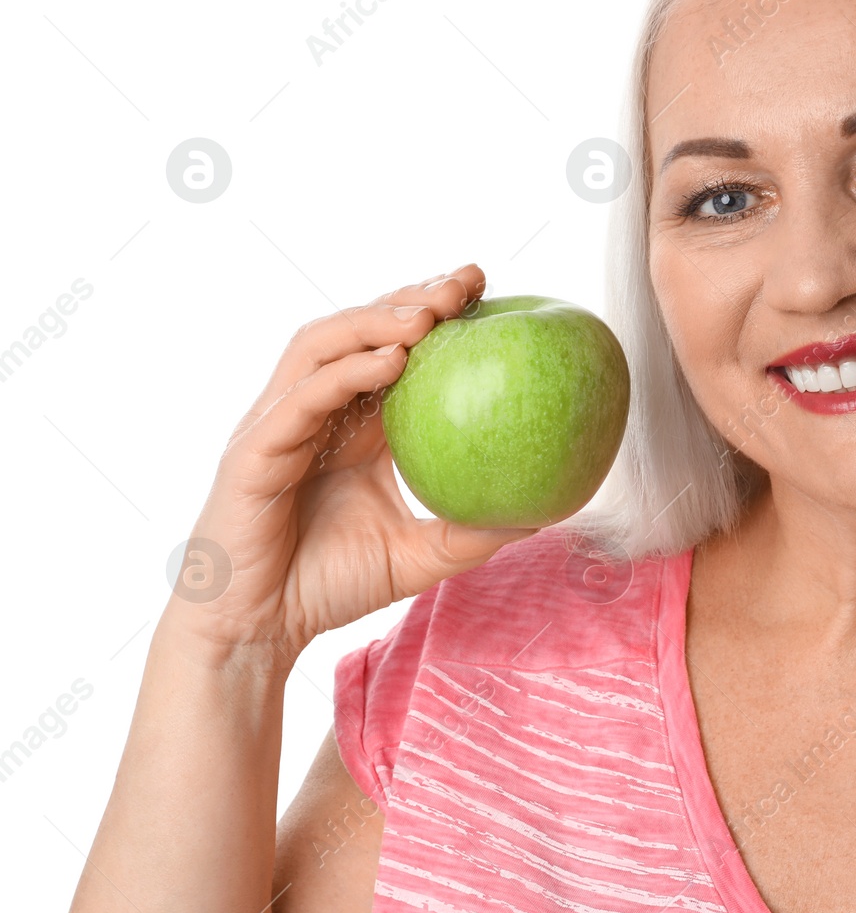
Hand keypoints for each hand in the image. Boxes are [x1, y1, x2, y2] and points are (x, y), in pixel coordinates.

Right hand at [163, 263, 537, 666]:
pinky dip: (345, 373)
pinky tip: (391, 362)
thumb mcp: (418, 556)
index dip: (433, 312)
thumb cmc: (328, 586)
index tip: (485, 290)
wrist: (258, 629)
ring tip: (428, 314)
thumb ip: (472, 531)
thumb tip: (546, 513)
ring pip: (323, 346)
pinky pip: (301, 399)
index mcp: (351, 424)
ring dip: (375, 320)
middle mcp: (314, 409)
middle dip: (412, 296)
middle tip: (466, 283)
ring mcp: (279, 424)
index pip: (392, 348)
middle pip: (360, 330)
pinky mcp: (252, 450)